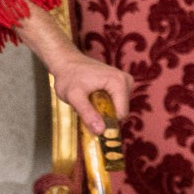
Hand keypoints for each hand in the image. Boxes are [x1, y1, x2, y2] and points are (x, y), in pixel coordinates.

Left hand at [19, 11, 130, 135]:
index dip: (106, 122)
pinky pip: (115, 103)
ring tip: (87, 100)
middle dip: (103, 115)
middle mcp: (127, 81)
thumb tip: (100, 131)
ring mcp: (125, 82)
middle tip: (86, 107)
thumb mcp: (73, 96)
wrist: (66, 62)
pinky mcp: (120, 84)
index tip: (90, 121)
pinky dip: (103, 105)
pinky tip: (91, 98)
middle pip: (120, 112)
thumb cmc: (68, 77)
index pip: (121, 114)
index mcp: (119, 83)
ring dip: (102, 110)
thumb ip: (87, 113)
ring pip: (117, 109)